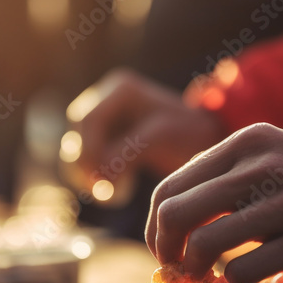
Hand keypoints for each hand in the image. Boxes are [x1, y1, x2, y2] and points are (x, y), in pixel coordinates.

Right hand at [69, 68, 227, 179]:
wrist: (206, 141)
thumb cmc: (190, 134)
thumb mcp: (159, 138)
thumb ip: (125, 152)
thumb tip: (95, 177)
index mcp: (120, 88)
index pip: (87, 121)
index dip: (89, 152)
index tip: (102, 183)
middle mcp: (106, 97)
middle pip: (77, 135)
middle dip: (86, 165)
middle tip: (105, 192)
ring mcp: (104, 117)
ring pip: (77, 149)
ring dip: (88, 175)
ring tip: (113, 194)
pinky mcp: (105, 138)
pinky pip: (86, 160)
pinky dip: (96, 178)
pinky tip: (119, 190)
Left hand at [145, 123, 282, 282]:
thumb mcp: (276, 154)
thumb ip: (229, 176)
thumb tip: (175, 214)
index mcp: (247, 142)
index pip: (173, 184)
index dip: (157, 224)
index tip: (165, 247)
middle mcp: (261, 166)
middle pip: (177, 213)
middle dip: (165, 249)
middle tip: (175, 269)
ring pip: (205, 243)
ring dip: (194, 271)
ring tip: (205, 280)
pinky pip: (244, 269)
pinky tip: (244, 281)